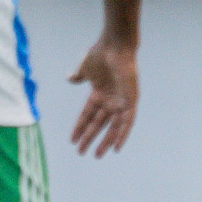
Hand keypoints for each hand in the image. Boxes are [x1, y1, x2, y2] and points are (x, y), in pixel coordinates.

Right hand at [68, 38, 137, 156]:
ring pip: (112, 127)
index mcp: (99, 94)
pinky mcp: (130, 101)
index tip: (72, 140)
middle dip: (90, 138)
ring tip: (96, 154)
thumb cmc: (100, 54)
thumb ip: (79, 76)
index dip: (80, 127)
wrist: (114, 47)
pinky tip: (116, 147)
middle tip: (81, 152)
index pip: (88, 115)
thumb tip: (70, 78)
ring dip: (104, 141)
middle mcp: (110, 100)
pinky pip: (127, 122)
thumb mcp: (85, 69)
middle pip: (99, 124)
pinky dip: (122, 135)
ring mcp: (121, 101)